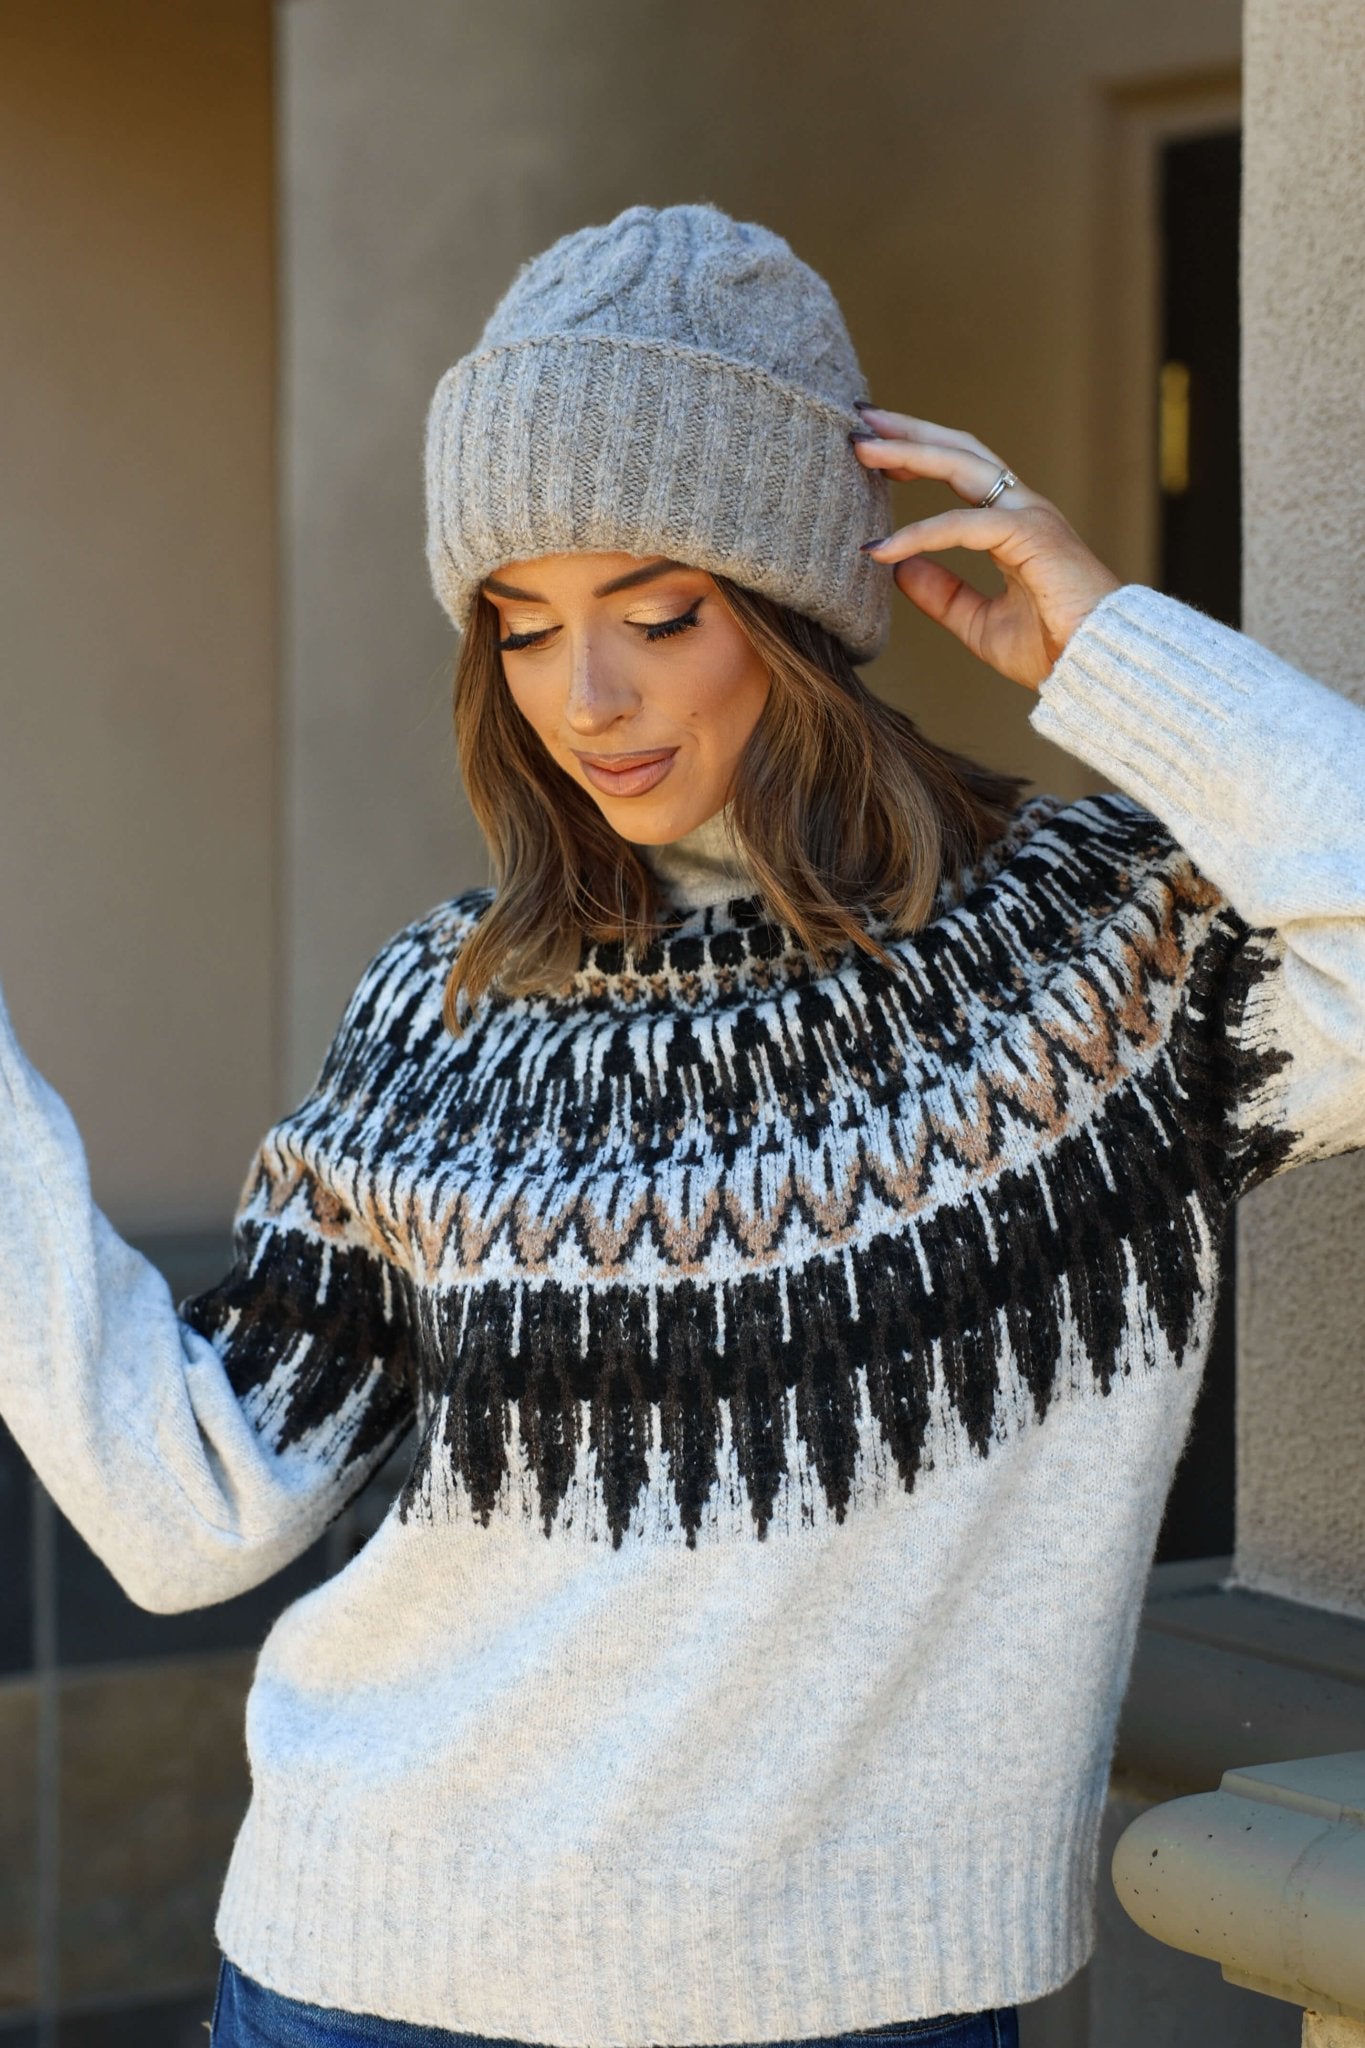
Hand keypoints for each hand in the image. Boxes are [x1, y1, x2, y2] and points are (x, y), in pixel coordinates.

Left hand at [850, 406, 1122, 690]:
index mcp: (1012, 524)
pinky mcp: (1032, 535)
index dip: (916, 455)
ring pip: (962, 466)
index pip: (959, 471)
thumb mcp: (979, 623)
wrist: (1099, 671)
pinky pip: (964, 525)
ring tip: (860, 449)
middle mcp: (1022, 509)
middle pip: (959, 450)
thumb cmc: (1053, 650)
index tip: (872, 451)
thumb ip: (943, 595)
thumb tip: (899, 570)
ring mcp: (1030, 516)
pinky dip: (920, 533)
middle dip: (908, 432)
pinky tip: (882, 548)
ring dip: (909, 453)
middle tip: (860, 421)